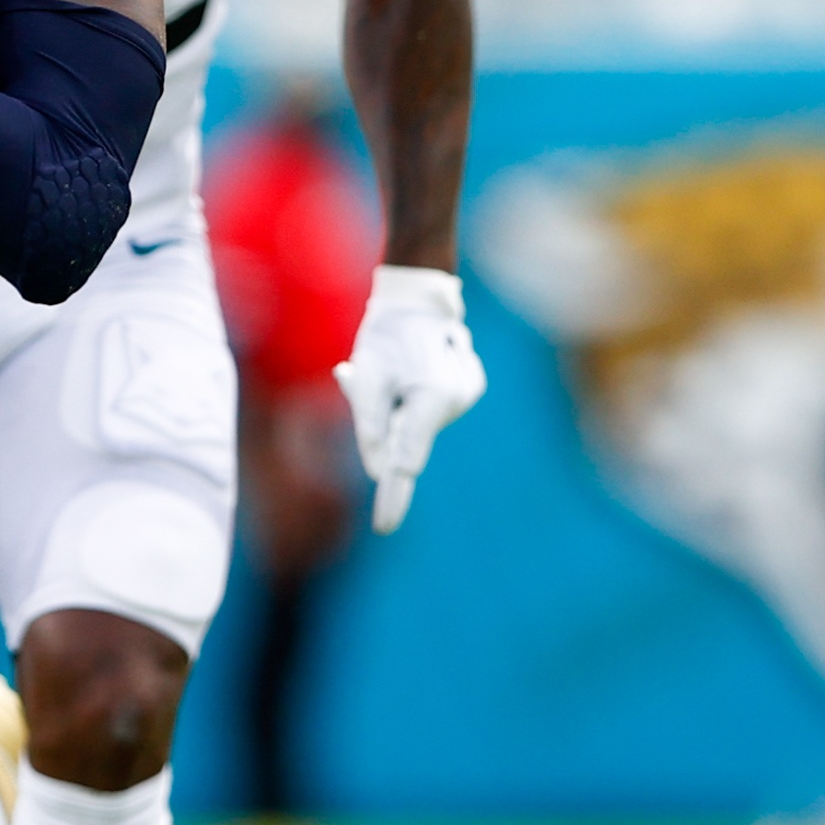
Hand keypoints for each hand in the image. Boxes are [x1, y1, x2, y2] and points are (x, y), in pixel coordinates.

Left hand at [333, 266, 484, 533]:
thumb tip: (378, 471)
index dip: (392, 496)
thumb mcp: (365, 376)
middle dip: (383, 426)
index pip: (407, 460)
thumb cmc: (386, 334)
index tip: (384, 527)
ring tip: (386, 366)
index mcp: (431, 400)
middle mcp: (457, 401)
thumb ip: (370, 426)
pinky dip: (408, 400)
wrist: (418, 297)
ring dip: (394, 410)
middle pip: (408, 439)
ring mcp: (467, 395)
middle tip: (357, 375)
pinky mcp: (467, 390)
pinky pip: (428, 411)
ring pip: (417, 426)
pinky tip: (406, 369)